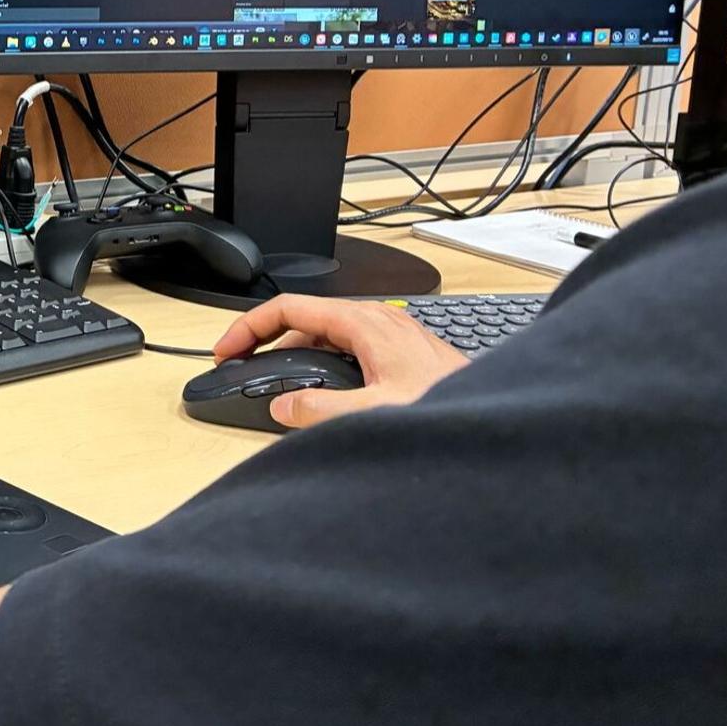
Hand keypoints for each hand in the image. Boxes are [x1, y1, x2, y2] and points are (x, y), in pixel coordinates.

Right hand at [212, 295, 470, 429]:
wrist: (499, 417)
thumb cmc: (452, 405)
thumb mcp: (376, 413)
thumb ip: (321, 411)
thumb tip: (282, 407)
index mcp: (364, 324)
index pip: (289, 309)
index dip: (249, 327)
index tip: (227, 350)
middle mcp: (377, 322)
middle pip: (304, 322)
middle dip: (266, 343)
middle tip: (240, 369)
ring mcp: (390, 337)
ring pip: (327, 338)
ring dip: (295, 359)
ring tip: (275, 388)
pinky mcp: (401, 355)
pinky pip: (347, 352)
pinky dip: (321, 368)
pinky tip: (321, 397)